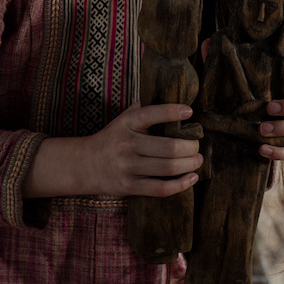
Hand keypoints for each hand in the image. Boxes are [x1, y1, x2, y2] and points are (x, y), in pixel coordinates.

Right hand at [23, 103, 203, 199]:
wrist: (85, 164)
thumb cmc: (113, 137)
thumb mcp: (124, 118)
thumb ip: (145, 107)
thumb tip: (174, 94)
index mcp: (126, 123)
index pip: (150, 114)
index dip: (172, 112)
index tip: (189, 112)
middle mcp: (127, 145)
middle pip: (168, 147)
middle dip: (191, 147)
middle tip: (197, 145)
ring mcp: (127, 167)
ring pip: (167, 168)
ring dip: (190, 164)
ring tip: (198, 159)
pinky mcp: (129, 186)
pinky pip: (160, 189)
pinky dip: (180, 185)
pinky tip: (192, 178)